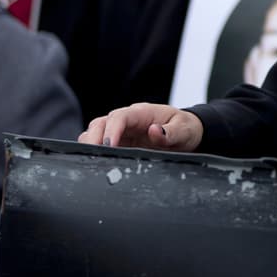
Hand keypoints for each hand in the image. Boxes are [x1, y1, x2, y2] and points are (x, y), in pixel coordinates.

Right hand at [79, 103, 203, 151]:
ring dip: (90, 144)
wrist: (186, 133)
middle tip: (92, 157)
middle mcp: (128, 120)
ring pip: (95, 131)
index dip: (111, 130)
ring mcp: (121, 131)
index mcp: (143, 113)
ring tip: (90, 161)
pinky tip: (94, 163)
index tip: (108, 146)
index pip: (120, 117)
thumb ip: (171, 133)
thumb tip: (155, 131)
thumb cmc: (185, 129)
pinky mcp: (118, 142)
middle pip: (101, 123)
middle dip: (93, 138)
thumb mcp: (184, 131)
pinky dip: (92, 151)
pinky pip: (99, 143)